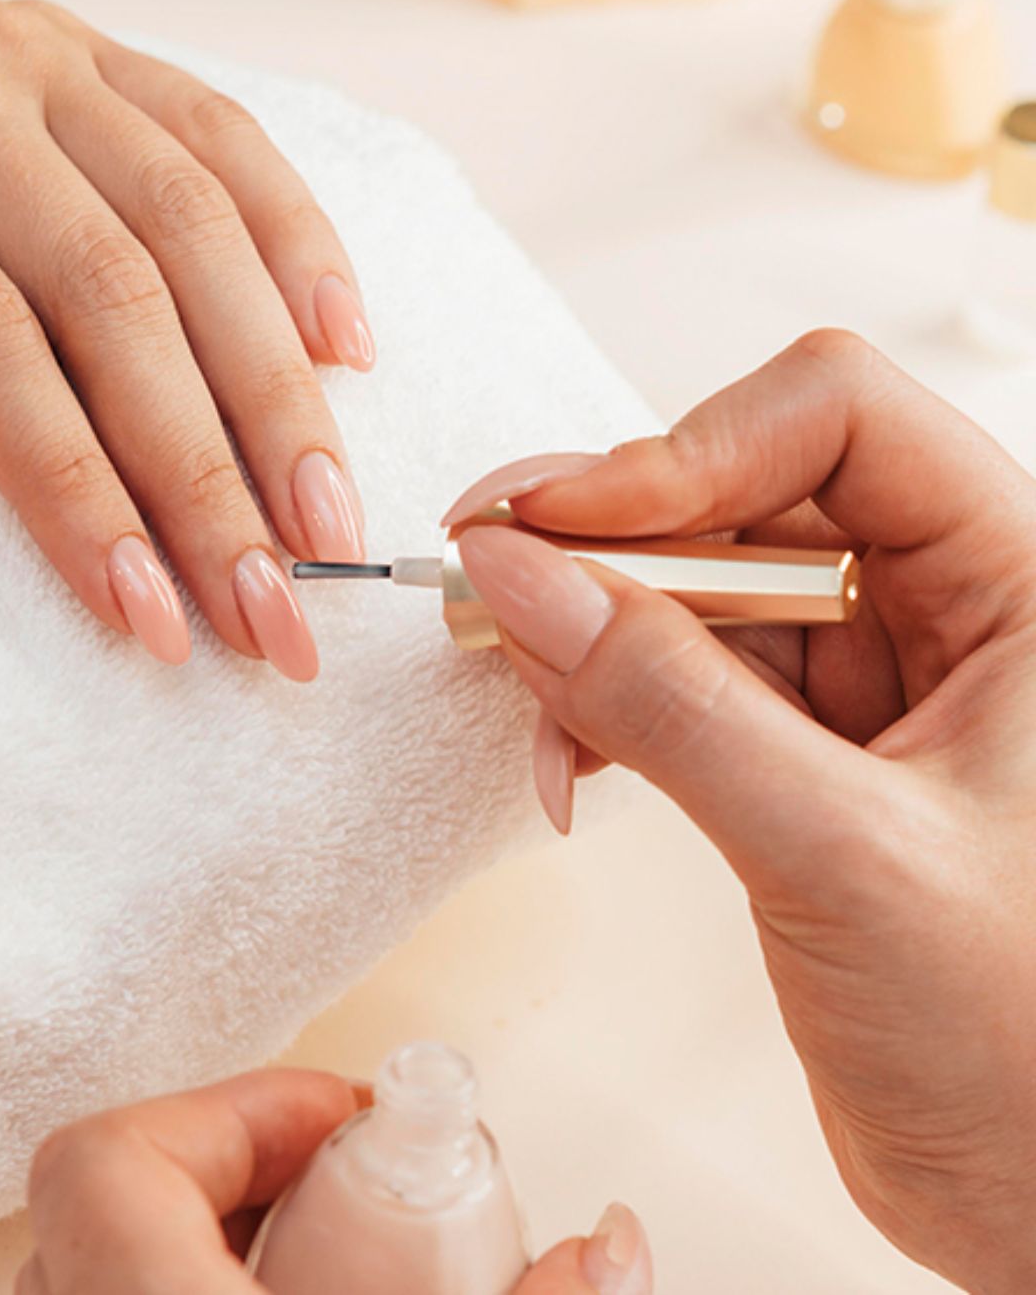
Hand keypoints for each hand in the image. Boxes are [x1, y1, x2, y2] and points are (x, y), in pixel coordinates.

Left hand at [0, 0, 375, 680]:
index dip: (82, 488)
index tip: (153, 623)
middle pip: (119, 287)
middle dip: (212, 473)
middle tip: (279, 620)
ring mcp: (29, 50)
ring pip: (195, 221)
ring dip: (276, 388)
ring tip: (330, 533)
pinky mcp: (81, 50)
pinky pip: (220, 136)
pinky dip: (295, 243)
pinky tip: (345, 352)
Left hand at [19, 1070, 649, 1293]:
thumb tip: (604, 1245)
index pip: (110, 1157)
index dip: (238, 1112)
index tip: (349, 1125)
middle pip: (100, 1206)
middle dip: (239, 1173)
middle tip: (352, 1194)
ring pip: (90, 1270)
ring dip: (209, 1235)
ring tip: (328, 1260)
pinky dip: (179, 1285)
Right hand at [444, 331, 1035, 1291]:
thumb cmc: (1031, 1044)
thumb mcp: (841, 854)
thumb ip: (669, 702)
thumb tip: (518, 572)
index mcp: (1018, 586)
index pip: (839, 418)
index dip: (688, 446)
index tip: (561, 522)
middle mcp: (947, 611)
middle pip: (743, 490)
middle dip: (605, 538)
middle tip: (482, 577)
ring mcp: (871, 685)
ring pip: (693, 588)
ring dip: (586, 628)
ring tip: (518, 694)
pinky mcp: (804, 759)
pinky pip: (675, 680)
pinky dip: (599, 706)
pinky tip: (564, 763)